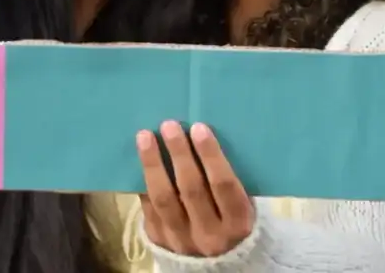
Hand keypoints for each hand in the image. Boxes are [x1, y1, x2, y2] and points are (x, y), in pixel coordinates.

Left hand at [139, 121, 254, 257]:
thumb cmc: (234, 220)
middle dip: (179, 154)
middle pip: (191, 188)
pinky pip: (149, 208)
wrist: (221, 264)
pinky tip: (140, 161)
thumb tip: (205, 137)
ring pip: (164, 198)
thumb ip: (229, 181)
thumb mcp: (244, 205)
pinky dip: (144, 182)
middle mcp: (210, 235)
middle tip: (169, 125)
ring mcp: (182, 240)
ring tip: (145, 137)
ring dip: (153, 164)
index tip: (199, 128)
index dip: (210, 155)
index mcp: (237, 223)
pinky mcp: (160, 241)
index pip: (223, 185)